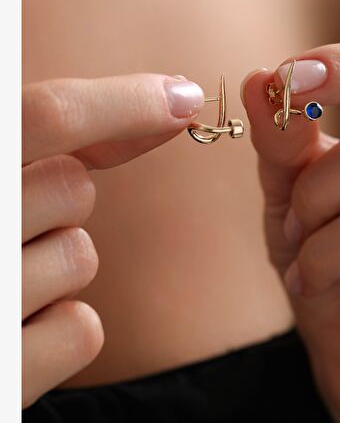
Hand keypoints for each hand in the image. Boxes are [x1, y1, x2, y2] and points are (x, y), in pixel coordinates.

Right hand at [22, 73, 203, 407]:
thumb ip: (51, 128)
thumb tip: (174, 98)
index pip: (46, 116)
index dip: (125, 101)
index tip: (183, 96)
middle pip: (71, 188)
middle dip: (60, 198)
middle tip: (11, 220)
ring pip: (79, 256)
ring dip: (54, 264)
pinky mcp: (0, 382)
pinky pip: (81, 330)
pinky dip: (60, 329)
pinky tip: (13, 331)